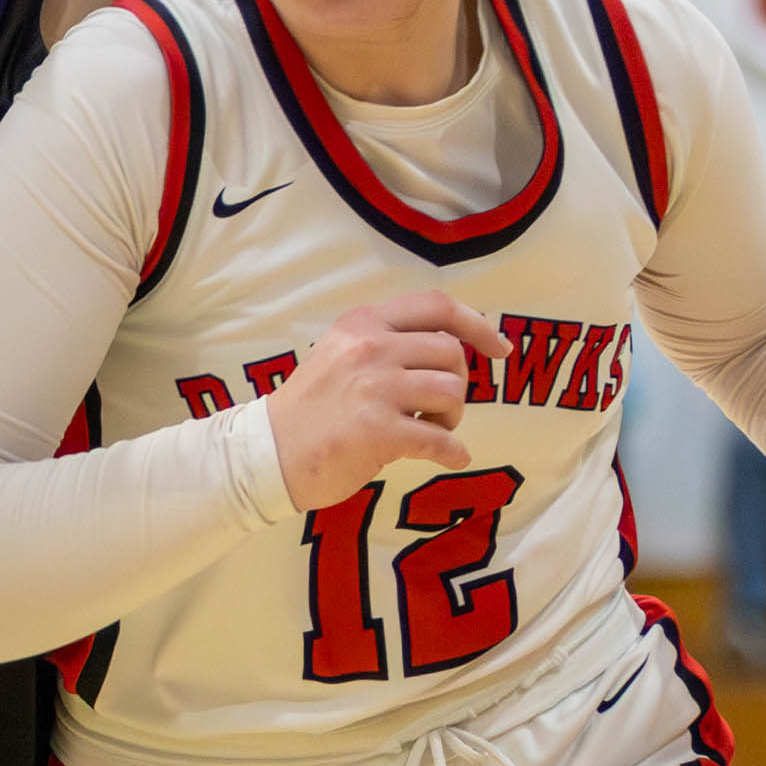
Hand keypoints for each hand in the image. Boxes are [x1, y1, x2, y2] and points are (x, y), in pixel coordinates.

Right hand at [265, 294, 509, 510]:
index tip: (498, 347)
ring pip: (451, 392)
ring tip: (429, 431)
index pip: (436, 306)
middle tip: (437, 409)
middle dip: (457, 384)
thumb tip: (449, 350)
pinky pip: (441, 440)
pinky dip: (453, 453)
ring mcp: (375, 389)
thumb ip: (385, 342)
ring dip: (451, 418)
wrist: (267, 453)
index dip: (477, 324)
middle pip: (451, 354)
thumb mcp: (339, 353)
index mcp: (363, 323)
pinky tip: (449, 459)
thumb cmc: (310, 409)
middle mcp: (371, 348)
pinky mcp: (378, 432)